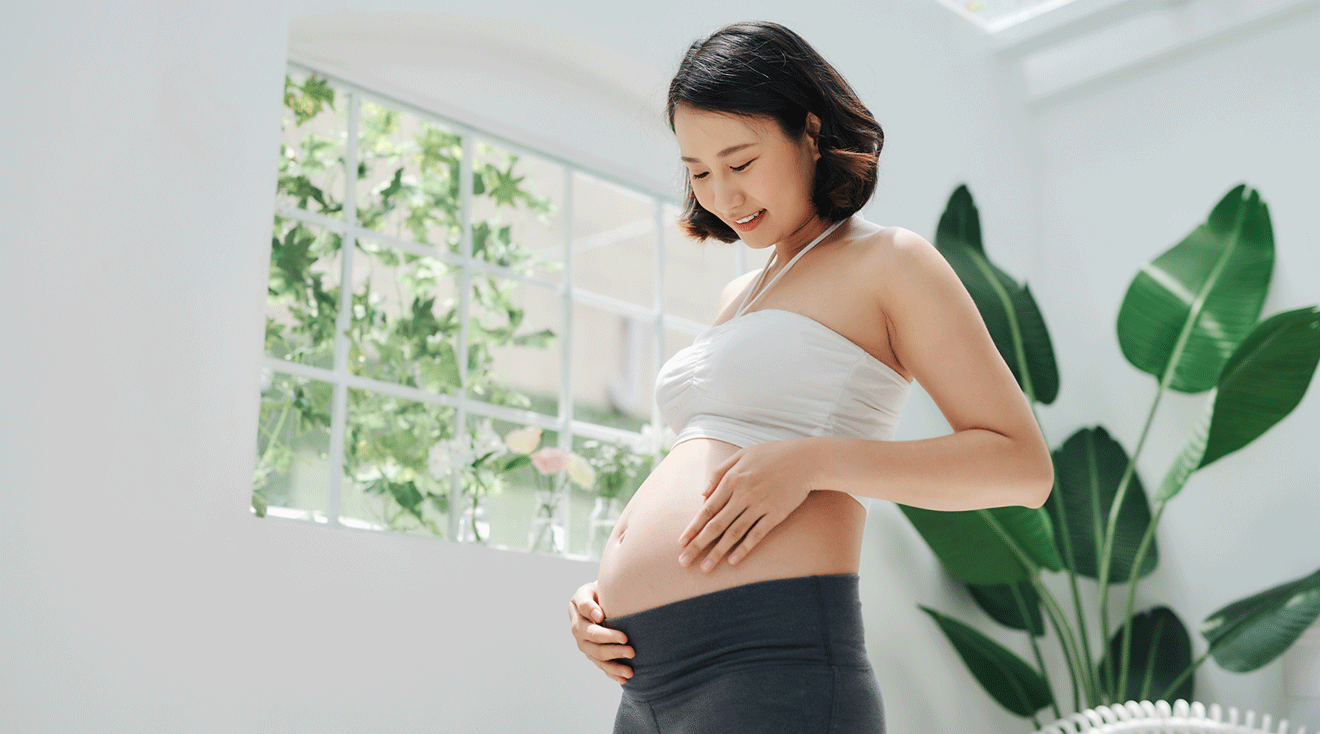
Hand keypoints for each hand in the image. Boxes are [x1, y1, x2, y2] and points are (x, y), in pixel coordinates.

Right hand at [568, 580, 633, 684]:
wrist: (599, 596)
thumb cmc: (599, 589)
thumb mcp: (591, 589)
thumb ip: (589, 601)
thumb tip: (598, 616)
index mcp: (577, 612)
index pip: (590, 628)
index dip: (606, 635)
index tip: (625, 637)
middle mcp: (578, 630)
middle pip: (594, 646)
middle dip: (614, 650)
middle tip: (632, 651)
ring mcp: (584, 644)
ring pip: (597, 658)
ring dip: (614, 666)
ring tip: (630, 671)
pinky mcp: (592, 652)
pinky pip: (601, 666)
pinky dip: (612, 673)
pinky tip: (624, 679)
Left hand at [677, 438, 814, 572]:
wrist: (805, 460)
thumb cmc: (772, 455)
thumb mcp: (741, 455)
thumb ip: (719, 472)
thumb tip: (702, 494)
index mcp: (732, 479)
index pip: (707, 509)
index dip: (693, 527)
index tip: (681, 543)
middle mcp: (743, 494)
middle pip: (716, 525)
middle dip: (698, 545)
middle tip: (684, 561)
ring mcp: (760, 505)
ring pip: (734, 533)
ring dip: (718, 552)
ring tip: (705, 568)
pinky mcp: (776, 514)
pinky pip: (756, 534)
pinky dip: (744, 548)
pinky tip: (733, 561)